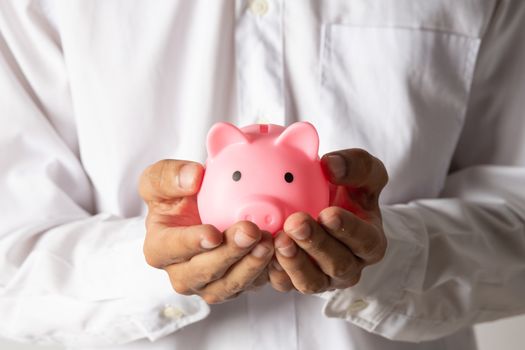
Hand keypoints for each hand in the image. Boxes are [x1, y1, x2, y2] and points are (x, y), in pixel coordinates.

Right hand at [139, 159, 273, 303]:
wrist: (202, 208)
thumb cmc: (177, 194)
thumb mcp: (163, 177)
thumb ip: (169, 175)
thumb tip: (192, 179)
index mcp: (159, 248)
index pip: (171, 249)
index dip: (191, 243)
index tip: (213, 233)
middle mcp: (181, 273)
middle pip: (203, 272)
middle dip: (229, 254)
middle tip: (250, 232)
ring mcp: (208, 284)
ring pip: (228, 285)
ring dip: (250, 266)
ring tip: (268, 242)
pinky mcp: (233, 286)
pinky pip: (250, 285)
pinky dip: (266, 272)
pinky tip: (280, 253)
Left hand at [268, 149, 387, 292]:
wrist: (323, 206)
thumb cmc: (347, 189)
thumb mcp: (362, 172)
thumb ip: (356, 165)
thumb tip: (332, 166)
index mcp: (370, 242)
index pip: (365, 240)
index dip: (348, 230)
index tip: (328, 213)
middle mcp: (349, 266)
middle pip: (338, 264)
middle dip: (316, 244)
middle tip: (295, 223)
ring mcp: (323, 278)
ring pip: (312, 281)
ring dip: (294, 263)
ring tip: (279, 239)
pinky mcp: (296, 282)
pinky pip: (285, 284)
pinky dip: (274, 272)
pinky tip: (263, 254)